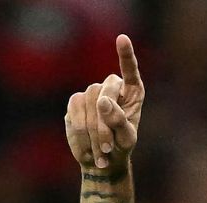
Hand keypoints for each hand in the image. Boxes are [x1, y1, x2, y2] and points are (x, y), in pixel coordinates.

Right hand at [65, 35, 143, 172]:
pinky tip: (88, 151)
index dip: (125, 54)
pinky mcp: (75, 103)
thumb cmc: (120, 147)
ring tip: (101, 155)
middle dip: (104, 123)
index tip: (122, 38)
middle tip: (107, 148)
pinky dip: (81, 134)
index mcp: (131, 91)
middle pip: (104, 92)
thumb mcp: (126, 138)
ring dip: (93, 133)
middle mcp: (111, 86)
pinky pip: (75, 113)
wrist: (101, 160)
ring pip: (88, 103)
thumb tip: (102, 101)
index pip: (129, 69)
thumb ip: (119, 120)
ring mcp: (91, 92)